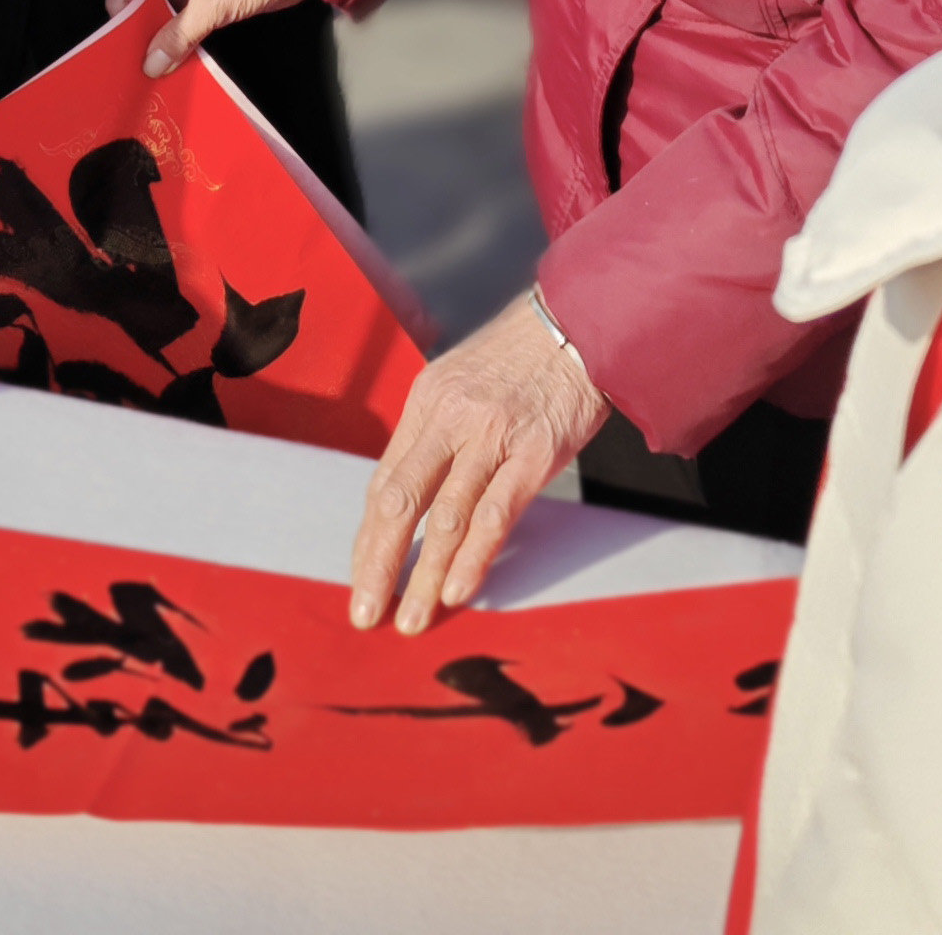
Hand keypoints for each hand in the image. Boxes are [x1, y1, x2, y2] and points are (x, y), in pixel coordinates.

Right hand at [106, 0, 312, 76]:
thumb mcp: (214, 2)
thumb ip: (179, 34)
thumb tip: (152, 62)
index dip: (124, 25)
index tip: (125, 57)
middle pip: (142, 6)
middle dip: (144, 37)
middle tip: (143, 71)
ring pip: (163, 16)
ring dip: (165, 41)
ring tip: (160, 71)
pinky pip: (184, 20)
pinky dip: (183, 38)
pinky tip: (179, 60)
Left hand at [350, 296, 611, 633]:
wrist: (580, 322)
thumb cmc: (523, 353)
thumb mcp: (461, 377)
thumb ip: (437, 432)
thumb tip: (413, 490)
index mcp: (427, 401)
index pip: (384, 481)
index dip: (369, 537)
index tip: (360, 576)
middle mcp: (451, 418)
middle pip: (400, 502)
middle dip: (378, 564)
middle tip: (365, 611)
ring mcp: (492, 437)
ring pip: (446, 518)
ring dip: (424, 576)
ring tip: (411, 618)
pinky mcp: (535, 454)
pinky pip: (495, 515)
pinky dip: (473, 557)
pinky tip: (456, 590)